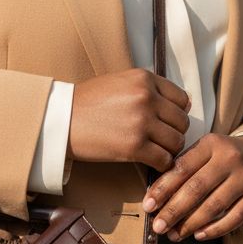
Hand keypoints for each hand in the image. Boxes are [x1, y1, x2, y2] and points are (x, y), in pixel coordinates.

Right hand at [68, 69, 190, 171]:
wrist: (60, 120)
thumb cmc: (86, 103)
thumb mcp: (119, 82)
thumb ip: (147, 89)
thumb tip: (182, 103)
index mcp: (143, 79)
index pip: (182, 98)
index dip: (177, 112)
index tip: (167, 121)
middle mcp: (146, 97)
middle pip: (182, 121)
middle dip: (174, 132)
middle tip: (160, 139)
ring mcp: (141, 122)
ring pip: (177, 141)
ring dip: (169, 149)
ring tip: (155, 151)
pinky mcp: (135, 146)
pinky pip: (164, 159)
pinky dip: (161, 164)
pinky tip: (150, 162)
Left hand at [141, 133, 242, 241]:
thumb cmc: (223, 158)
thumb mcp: (205, 152)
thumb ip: (183, 168)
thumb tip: (156, 199)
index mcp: (211, 143)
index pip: (182, 168)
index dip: (162, 188)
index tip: (148, 205)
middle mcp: (230, 158)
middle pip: (196, 188)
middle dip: (173, 210)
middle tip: (158, 227)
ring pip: (213, 206)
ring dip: (190, 224)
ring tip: (174, 235)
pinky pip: (234, 218)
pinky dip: (214, 230)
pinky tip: (199, 235)